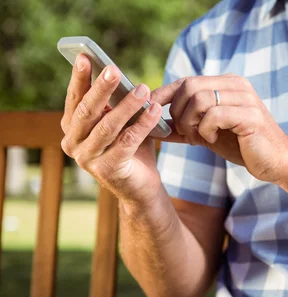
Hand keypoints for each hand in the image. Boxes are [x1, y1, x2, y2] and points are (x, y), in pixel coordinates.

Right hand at [60, 54, 164, 204]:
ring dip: (127, 105)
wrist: (141, 187)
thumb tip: (118, 75)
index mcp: (72, 128)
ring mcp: (88, 159)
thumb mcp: (121, 123)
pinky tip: (155, 110)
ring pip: (108, 126)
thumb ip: (115, 104)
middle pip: (88, 111)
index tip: (86, 57)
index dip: (80, 78)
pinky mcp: (107, 170)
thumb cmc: (130, 150)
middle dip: (101, 89)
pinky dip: (142, 124)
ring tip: (143, 89)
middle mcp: (73, 143)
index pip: (75, 99)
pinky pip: (127, 141)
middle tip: (114, 69)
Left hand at [151, 75, 287, 182]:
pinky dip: (206, 130)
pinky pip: (213, 115)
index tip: (150, 110)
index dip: (164, 94)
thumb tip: (152, 127)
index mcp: (227, 84)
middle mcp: (236, 85)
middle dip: (178, 113)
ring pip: (199, 100)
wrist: (276, 162)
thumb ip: (184, 127)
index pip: (186, 81)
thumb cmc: (243, 147)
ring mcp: (245, 98)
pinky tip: (213, 140)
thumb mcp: (207, 134)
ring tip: (199, 139)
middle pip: (189, 87)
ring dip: (190, 124)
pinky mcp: (250, 115)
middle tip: (186, 134)